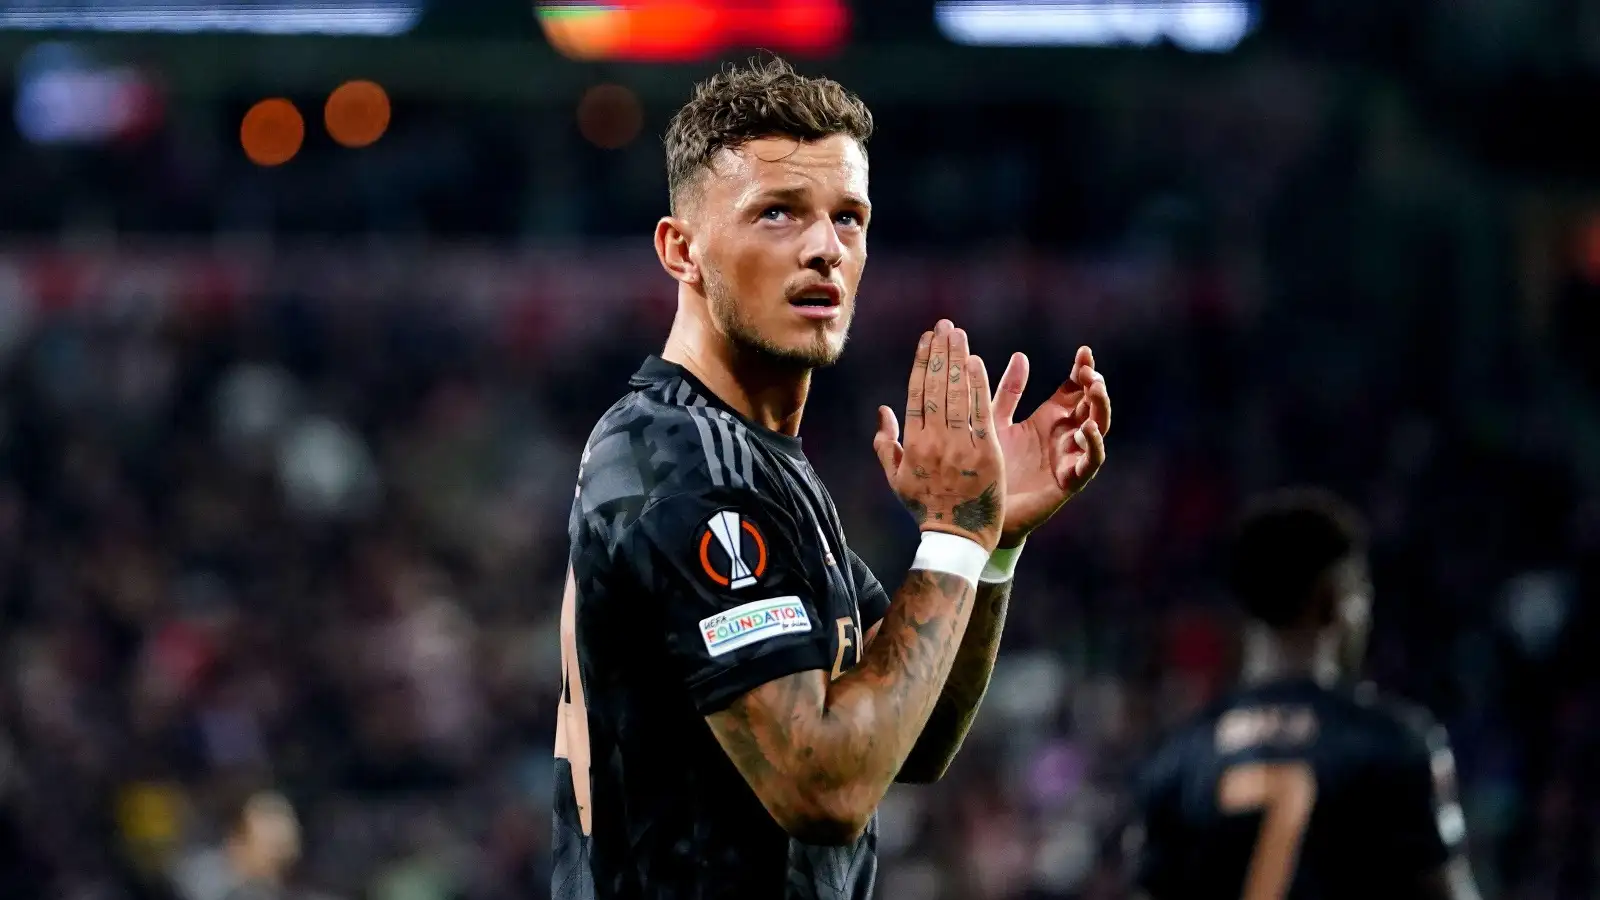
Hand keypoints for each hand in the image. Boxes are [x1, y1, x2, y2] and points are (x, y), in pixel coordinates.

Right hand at [872, 320, 1005, 551]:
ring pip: (957, 394)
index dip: (921, 363)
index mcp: (913, 443)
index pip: (915, 393)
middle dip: (940, 352)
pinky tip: (976, 362)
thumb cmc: (925, 507)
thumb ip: (886, 444)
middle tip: (944, 326)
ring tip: (958, 335)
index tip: (926, 339)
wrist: (956, 536)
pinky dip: (978, 384)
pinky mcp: (986, 452)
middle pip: (936, 386)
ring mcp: (961, 445)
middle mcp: (935, 439)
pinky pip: (981, 411)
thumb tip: (882, 411)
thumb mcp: (897, 479)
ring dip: (958, 360)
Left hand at [989, 345, 1109, 545]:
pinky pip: (1090, 462)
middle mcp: (1065, 435)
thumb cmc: (990, 465)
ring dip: (1100, 409)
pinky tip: (1087, 429)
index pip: (1074, 389)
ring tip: (1095, 390)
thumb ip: (1009, 392)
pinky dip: (1093, 444)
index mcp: (1050, 418)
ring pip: (1098, 429)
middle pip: (1091, 405)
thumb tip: (1020, 355)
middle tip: (1090, 372)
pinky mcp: (1070, 480)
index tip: (1084, 352)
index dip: (1082, 370)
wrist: (982, 509)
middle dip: (1095, 387)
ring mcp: (1070, 457)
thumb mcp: (995, 421)